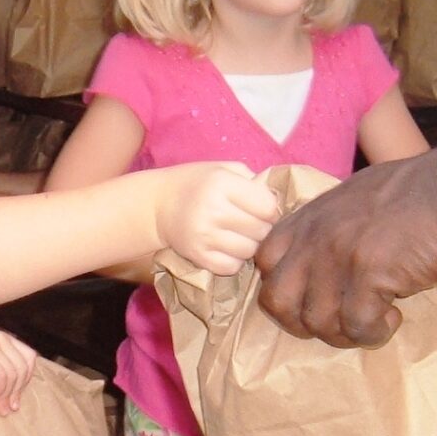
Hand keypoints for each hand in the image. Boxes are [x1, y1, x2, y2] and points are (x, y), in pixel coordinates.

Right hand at [0, 329, 38, 413]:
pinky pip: (1, 376)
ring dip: (7, 393)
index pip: (29, 357)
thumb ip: (8, 375)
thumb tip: (17, 403)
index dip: (26, 378)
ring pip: (12, 373)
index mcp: (5, 338)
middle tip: (9, 407)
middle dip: (17, 390)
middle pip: (22, 366)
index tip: (16, 396)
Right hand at [157, 164, 280, 275]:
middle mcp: (213, 210)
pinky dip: (235, 260)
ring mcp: (204, 236)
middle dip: (262, 227)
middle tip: (251, 223)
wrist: (157, 206)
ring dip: (250, 245)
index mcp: (222, 184)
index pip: (268, 206)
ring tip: (239, 235)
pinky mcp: (198, 256)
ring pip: (249, 250)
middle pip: (261, 230)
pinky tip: (227, 248)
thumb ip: (253, 181)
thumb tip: (279, 204)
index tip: (262, 208)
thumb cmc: (196, 183)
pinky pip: (232, 266)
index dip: (271, 209)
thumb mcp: (223, 169)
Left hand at [254, 148, 436, 348]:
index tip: (315, 297)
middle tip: (338, 321)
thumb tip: (323, 260)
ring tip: (375, 319)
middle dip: (303, 322)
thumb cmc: (422, 192)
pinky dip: (374, 332)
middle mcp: (315, 236)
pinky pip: (355, 326)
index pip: (265, 261)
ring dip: (345, 332)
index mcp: (310, 216)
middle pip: (277, 300)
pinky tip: (394, 317)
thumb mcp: (358, 197)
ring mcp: (338, 256)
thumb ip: (331, 226)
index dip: (285, 287)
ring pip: (316, 321)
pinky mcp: (368, 275)